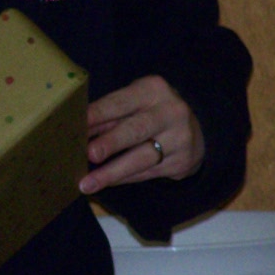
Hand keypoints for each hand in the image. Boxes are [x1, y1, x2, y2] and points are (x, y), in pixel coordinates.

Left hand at [81, 75, 203, 194]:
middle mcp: (170, 112)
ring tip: (88, 183)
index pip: (121, 102)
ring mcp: (179, 138)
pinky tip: (106, 183)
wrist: (198, 127)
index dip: (98, 114)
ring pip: (142, 158)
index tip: (77, 125)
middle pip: (136, 129)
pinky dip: (124, 178)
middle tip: (89, 154)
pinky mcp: (181, 162)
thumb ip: (109, 114)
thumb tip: (76, 129)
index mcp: (153, 90)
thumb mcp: (135, 102)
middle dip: (111, 143)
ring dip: (112, 172)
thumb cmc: (152, 111)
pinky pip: (147, 173)